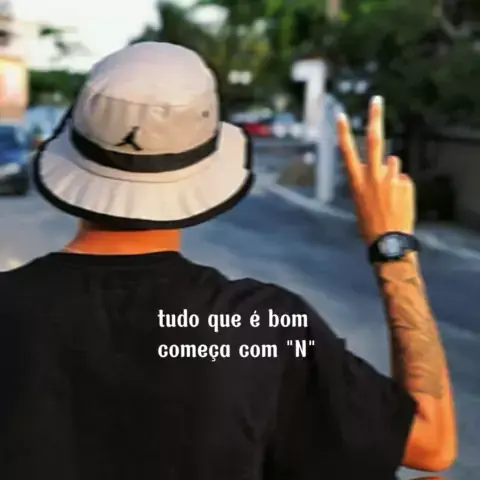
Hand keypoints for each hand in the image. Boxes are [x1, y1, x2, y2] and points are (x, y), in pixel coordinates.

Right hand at [337, 96, 415, 245]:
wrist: (388, 241)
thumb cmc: (370, 224)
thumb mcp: (360, 201)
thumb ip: (369, 181)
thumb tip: (387, 166)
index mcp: (356, 182)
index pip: (347, 152)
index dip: (343, 133)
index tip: (340, 115)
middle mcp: (373, 176)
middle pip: (375, 140)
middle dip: (375, 117)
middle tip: (377, 100)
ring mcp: (390, 179)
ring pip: (393, 163)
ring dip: (392, 173)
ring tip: (390, 195)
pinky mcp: (405, 183)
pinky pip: (402, 178)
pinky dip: (401, 186)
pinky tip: (398, 202)